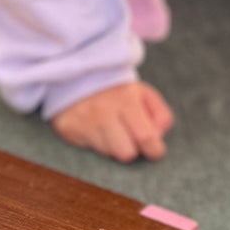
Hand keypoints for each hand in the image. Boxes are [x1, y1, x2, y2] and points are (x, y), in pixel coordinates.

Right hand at [51, 81, 173, 161]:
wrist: (81, 75)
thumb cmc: (119, 92)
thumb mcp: (145, 95)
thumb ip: (161, 115)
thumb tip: (158, 137)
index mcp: (127, 100)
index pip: (146, 137)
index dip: (154, 150)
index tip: (153, 149)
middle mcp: (104, 111)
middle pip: (126, 154)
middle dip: (133, 150)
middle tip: (130, 138)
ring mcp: (85, 121)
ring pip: (109, 154)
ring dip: (114, 147)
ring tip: (111, 130)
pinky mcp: (68, 128)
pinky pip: (91, 150)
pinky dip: (97, 144)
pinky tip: (96, 130)